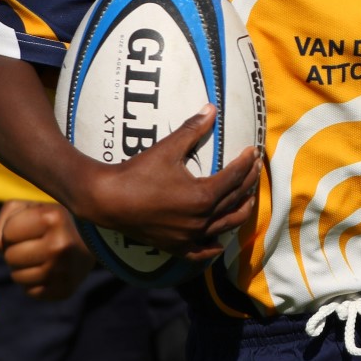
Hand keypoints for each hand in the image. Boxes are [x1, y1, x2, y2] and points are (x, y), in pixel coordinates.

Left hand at [0, 201, 95, 300]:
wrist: (93, 242)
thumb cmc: (52, 222)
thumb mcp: (29, 208)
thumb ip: (5, 220)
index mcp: (53, 218)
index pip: (7, 233)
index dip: (13, 231)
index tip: (32, 228)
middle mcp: (60, 245)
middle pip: (10, 257)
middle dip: (17, 251)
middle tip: (36, 245)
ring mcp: (64, 270)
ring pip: (17, 277)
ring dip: (23, 268)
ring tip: (43, 258)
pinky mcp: (65, 290)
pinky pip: (30, 292)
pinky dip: (34, 283)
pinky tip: (49, 271)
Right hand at [80, 106, 261, 261]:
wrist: (106, 199)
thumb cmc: (137, 172)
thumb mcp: (167, 148)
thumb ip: (192, 129)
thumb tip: (211, 108)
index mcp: (203, 196)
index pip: (234, 177)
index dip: (245, 162)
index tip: (252, 151)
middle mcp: (200, 220)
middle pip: (235, 200)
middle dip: (248, 182)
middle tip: (254, 168)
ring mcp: (189, 237)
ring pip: (225, 226)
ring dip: (240, 211)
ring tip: (248, 199)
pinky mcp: (175, 247)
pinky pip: (201, 252)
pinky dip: (213, 247)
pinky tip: (219, 242)